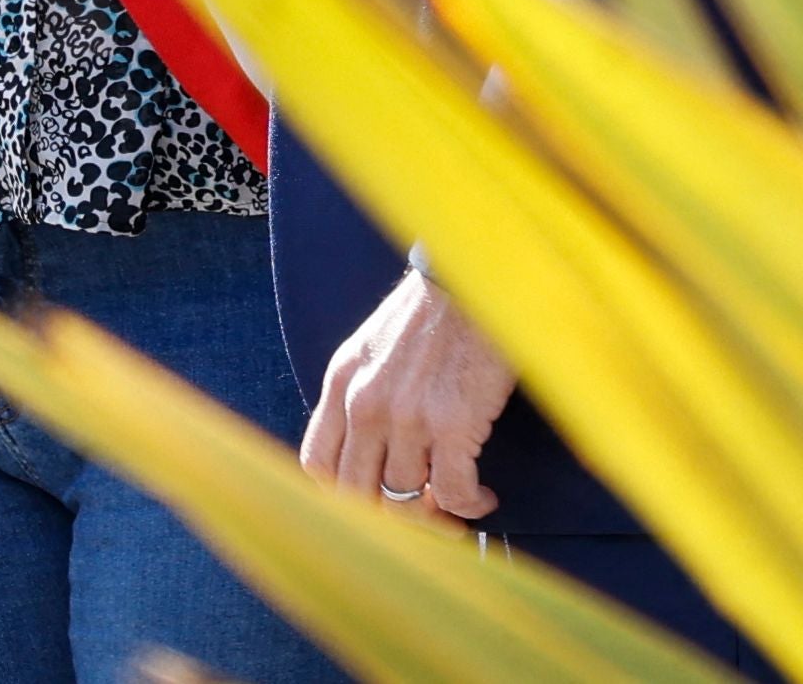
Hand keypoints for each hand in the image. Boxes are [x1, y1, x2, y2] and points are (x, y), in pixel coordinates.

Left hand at [302, 270, 514, 525]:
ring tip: (458, 502)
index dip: (344, 497)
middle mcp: (364, 404)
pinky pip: (454, 492)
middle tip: (422, 517)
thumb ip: (358, 398)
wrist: (471, 283)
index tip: (375, 505)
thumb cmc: (428, 318)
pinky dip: (470, 505)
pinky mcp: (453, 424)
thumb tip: (367, 457)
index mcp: (340, 384)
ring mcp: (406, 416)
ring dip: (436, 515)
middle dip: (390, 518)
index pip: (319, 465)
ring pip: (406, 499)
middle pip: (357, 493)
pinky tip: (483, 497)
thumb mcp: (371, 351)